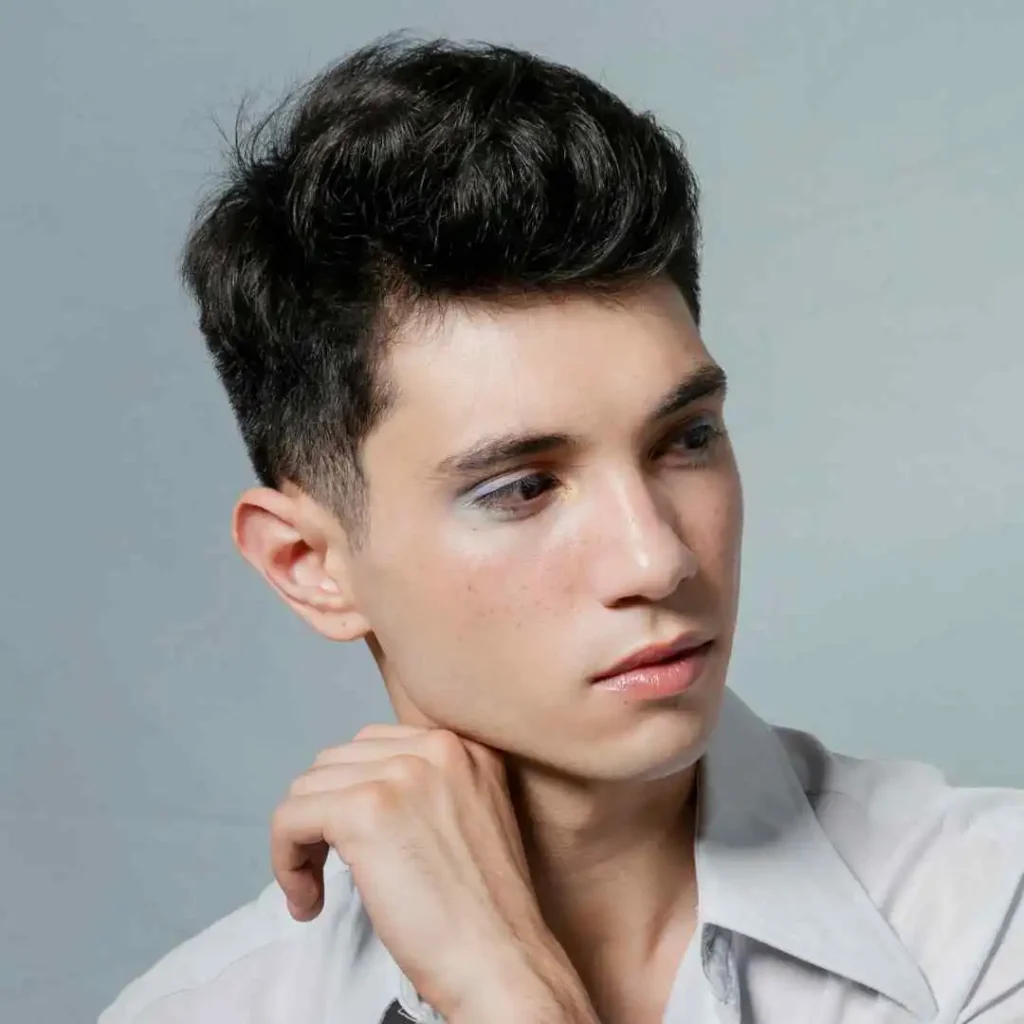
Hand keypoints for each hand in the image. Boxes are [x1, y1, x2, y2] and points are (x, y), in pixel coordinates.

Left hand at [270, 724, 596, 1021]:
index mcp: (466, 744)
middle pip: (337, 762)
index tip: (353, 844)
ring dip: (301, 841)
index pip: (375, 747)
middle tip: (329, 871)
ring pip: (308, 788)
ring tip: (317, 890)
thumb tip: (358, 790)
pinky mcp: (365, 810)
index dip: (351, 796)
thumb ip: (429, 787)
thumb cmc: (484, 911)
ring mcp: (402, 774)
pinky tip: (308, 901)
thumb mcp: (472, 816)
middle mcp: (437, 745)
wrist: (502, 962)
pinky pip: (291, 818)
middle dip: (322, 816)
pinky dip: (285, 861)